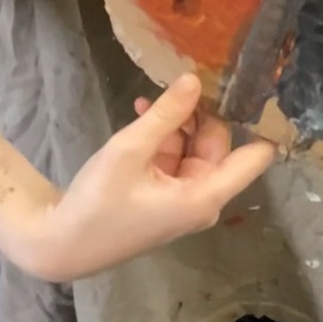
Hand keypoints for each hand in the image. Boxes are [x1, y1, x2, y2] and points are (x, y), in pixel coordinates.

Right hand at [7, 75, 275, 282]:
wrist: (62, 244)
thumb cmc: (99, 202)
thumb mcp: (130, 149)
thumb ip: (165, 114)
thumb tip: (195, 78)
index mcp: (204, 195)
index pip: (255, 158)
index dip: (260, 122)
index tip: (254, 84)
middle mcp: (202, 198)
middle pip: (219, 144)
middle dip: (202, 112)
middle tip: (183, 76)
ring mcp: (184, 197)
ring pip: (195, 146)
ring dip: (177, 121)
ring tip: (151, 97)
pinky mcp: (165, 195)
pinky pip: (175, 156)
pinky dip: (163, 135)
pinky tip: (142, 111)